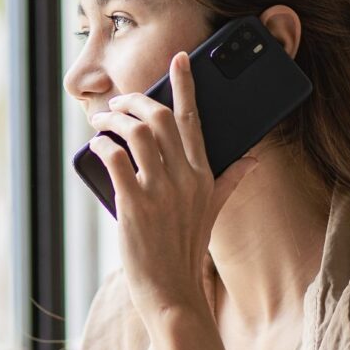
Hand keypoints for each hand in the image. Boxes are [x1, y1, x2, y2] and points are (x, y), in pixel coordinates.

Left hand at [87, 52, 257, 321]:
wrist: (173, 290)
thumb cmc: (187, 249)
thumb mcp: (213, 211)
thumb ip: (230, 181)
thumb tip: (253, 160)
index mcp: (204, 174)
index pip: (194, 119)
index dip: (185, 85)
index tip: (179, 59)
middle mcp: (185, 178)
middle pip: (160, 118)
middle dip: (136, 100)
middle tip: (119, 101)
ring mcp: (160, 190)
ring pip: (136, 133)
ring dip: (114, 120)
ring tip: (101, 120)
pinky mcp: (134, 205)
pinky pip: (115, 159)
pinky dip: (102, 146)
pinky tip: (96, 145)